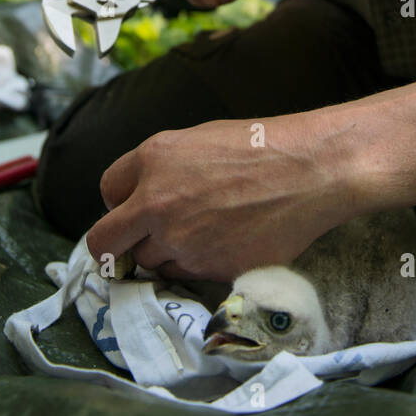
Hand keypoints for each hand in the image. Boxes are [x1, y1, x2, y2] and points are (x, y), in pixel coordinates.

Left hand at [84, 112, 360, 281]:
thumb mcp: (196, 138)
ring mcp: (182, 243)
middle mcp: (156, 205)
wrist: (310, 171)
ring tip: (202, 233)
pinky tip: (224, 243)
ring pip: (150, 263)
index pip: (105, 193)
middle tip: (139, 241)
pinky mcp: (210, 271)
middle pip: (107, 243)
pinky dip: (197, 265)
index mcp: (152, 162)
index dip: (119, 202)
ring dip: (164, 253)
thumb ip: (158, 168)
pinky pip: (186, 276)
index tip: (133, 208)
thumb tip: (138, 199)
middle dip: (120, 244)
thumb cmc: (259, 145)